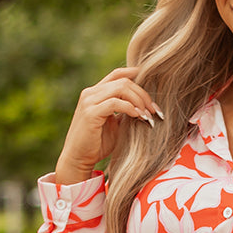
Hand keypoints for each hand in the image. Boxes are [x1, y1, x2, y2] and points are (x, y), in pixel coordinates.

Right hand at [54, 67, 161, 183]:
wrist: (78, 158)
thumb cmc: (97, 144)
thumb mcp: (114, 124)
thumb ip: (124, 112)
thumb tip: (143, 107)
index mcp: (95, 93)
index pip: (117, 74)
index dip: (135, 74)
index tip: (152, 85)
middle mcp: (90, 93)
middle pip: (123, 81)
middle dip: (142, 94)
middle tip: (154, 109)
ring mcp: (89, 101)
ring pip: (120, 88)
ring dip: (138, 100)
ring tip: (148, 115)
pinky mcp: (90, 113)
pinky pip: (114, 103)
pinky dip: (129, 108)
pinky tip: (138, 116)